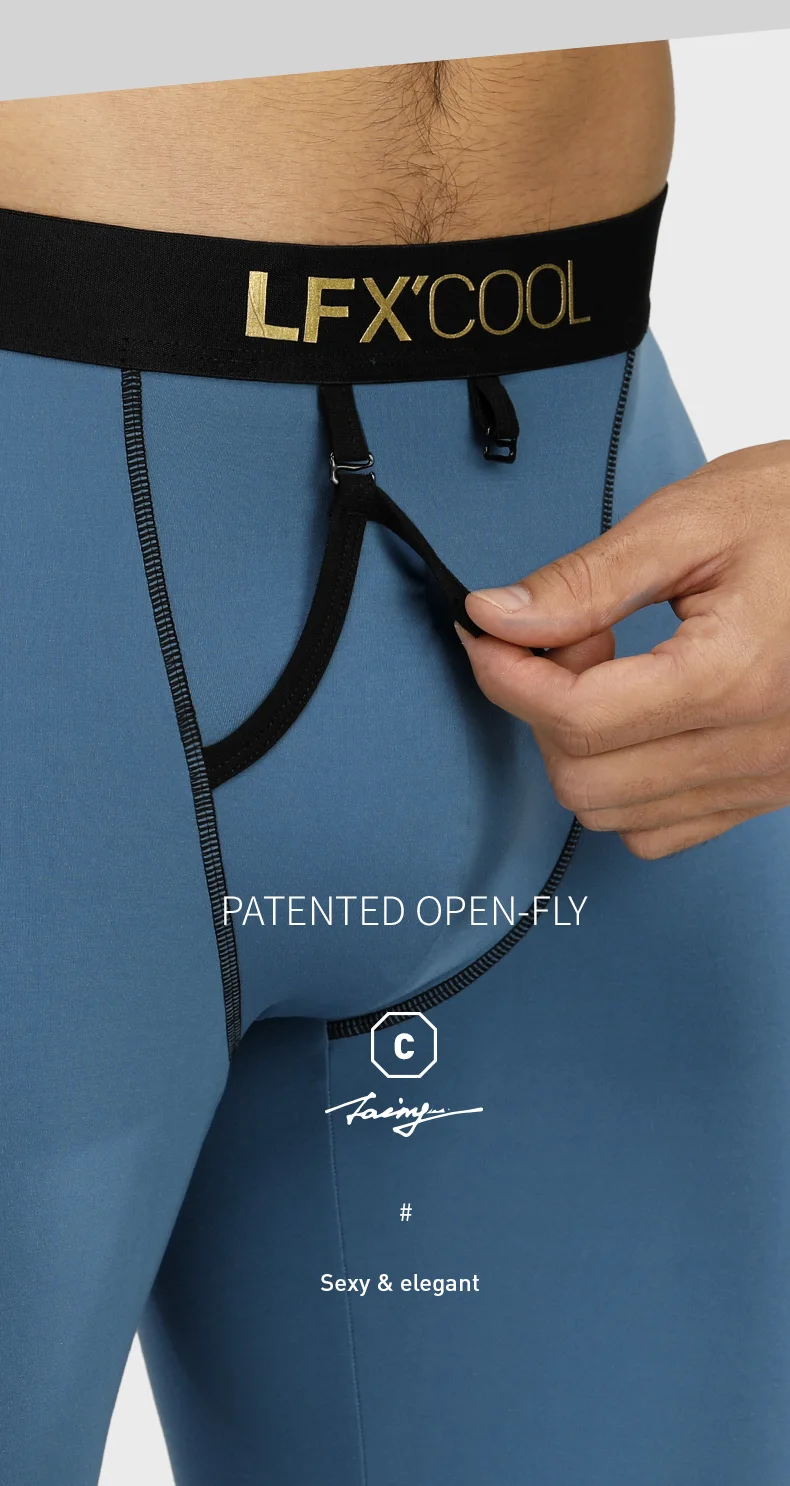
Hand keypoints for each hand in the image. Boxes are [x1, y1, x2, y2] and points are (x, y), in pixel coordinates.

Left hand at [458, 441, 789, 858]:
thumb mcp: (694, 521)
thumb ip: (588, 580)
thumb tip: (499, 617)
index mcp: (738, 676)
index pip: (578, 718)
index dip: (507, 675)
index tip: (485, 633)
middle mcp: (760, 747)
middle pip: (585, 780)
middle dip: (544, 708)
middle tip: (569, 636)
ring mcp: (770, 778)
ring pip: (616, 815)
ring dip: (581, 746)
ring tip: (614, 666)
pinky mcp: (772, 790)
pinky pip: (664, 828)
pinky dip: (626, 783)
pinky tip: (641, 714)